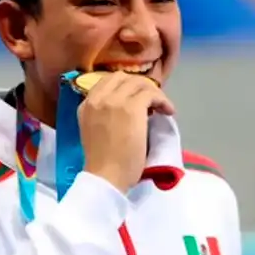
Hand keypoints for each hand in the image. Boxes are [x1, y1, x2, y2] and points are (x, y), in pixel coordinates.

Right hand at [77, 72, 175, 192]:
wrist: (105, 176)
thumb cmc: (101, 162)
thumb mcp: (92, 130)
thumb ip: (101, 114)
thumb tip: (123, 107)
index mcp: (86, 104)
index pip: (107, 81)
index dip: (125, 86)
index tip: (136, 96)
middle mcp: (98, 98)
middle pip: (123, 78)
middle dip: (140, 86)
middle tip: (150, 100)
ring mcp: (115, 101)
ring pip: (140, 84)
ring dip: (154, 93)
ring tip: (162, 107)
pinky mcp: (132, 107)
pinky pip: (151, 94)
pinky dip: (162, 100)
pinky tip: (168, 111)